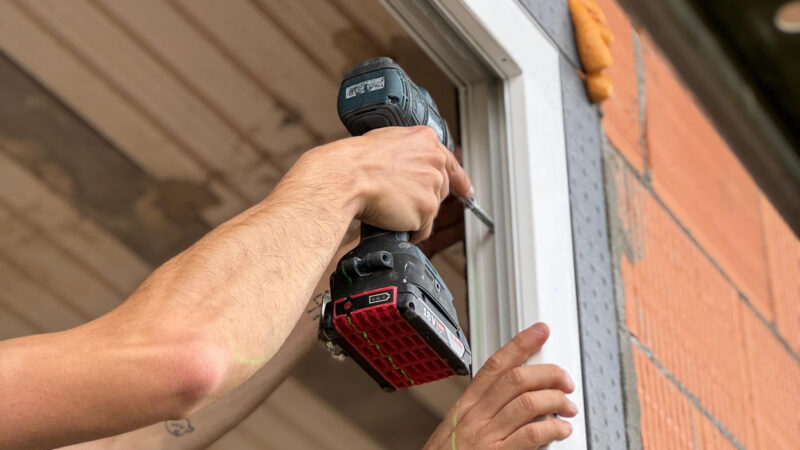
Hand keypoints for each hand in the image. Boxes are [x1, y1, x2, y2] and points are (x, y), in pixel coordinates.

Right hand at [296, 126, 472, 241]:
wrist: (347, 177)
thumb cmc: (356, 161)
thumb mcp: (385, 141)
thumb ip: (406, 151)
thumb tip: (408, 165)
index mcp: (426, 140)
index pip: (450, 162)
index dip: (459, 179)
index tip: (466, 190)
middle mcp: (435, 161)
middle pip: (440, 188)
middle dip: (423, 198)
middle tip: (400, 200)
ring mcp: (432, 186)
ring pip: (430, 209)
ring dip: (413, 213)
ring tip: (389, 207)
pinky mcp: (427, 209)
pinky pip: (422, 228)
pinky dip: (410, 230)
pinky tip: (394, 223)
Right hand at [424, 323, 576, 448]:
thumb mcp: (457, 429)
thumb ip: (483, 411)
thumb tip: (516, 397)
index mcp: (466, 406)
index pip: (495, 365)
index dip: (520, 344)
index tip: (539, 332)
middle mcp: (476, 416)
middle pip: (517, 379)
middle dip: (548, 374)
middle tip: (564, 381)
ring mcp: (486, 436)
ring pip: (528, 402)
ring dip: (556, 401)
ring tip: (568, 407)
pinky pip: (531, 434)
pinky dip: (552, 428)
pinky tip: (561, 429)